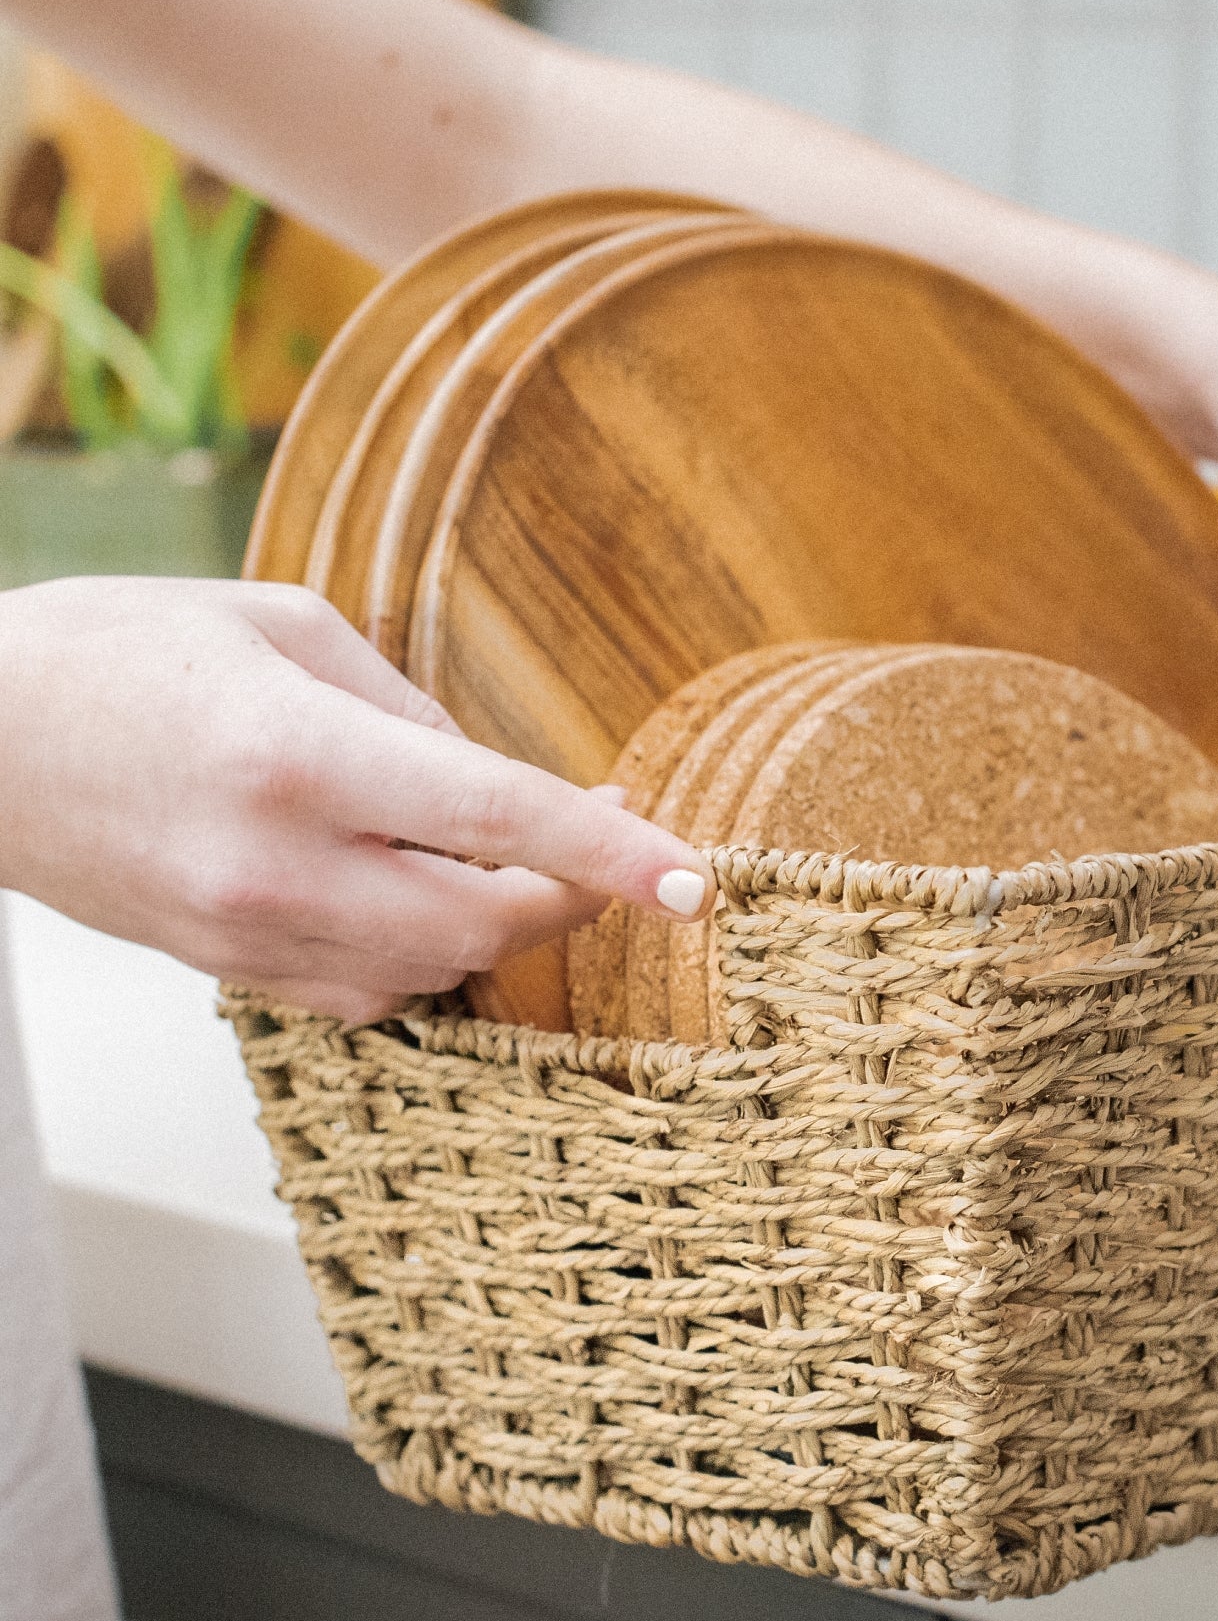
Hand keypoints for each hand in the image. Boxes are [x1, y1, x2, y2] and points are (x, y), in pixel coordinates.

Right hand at [0, 577, 712, 1023]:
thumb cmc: (120, 653)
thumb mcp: (284, 627)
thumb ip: (413, 710)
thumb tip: (501, 788)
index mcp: (299, 755)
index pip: (495, 819)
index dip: (610, 855)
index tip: (694, 881)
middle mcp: (277, 865)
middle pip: (484, 924)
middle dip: (573, 894)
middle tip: (609, 838)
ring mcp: (246, 935)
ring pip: (434, 972)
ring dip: (502, 925)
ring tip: (517, 854)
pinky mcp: (227, 971)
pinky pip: (369, 993)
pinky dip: (427, 954)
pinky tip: (424, 894)